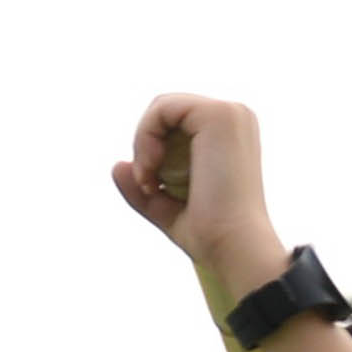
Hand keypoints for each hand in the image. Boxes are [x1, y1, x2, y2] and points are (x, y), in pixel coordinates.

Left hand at [109, 92, 294, 298]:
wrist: (232, 245)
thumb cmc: (207, 232)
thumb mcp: (165, 206)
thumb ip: (141, 185)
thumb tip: (117, 165)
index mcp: (229, 134)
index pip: (174, 121)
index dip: (151, 148)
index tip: (152, 187)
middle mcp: (234, 116)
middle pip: (166, 111)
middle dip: (145, 146)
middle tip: (149, 184)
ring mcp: (229, 113)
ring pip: (161, 107)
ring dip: (143, 145)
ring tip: (151, 180)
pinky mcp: (218, 115)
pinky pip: (162, 108)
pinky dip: (145, 139)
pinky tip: (152, 169)